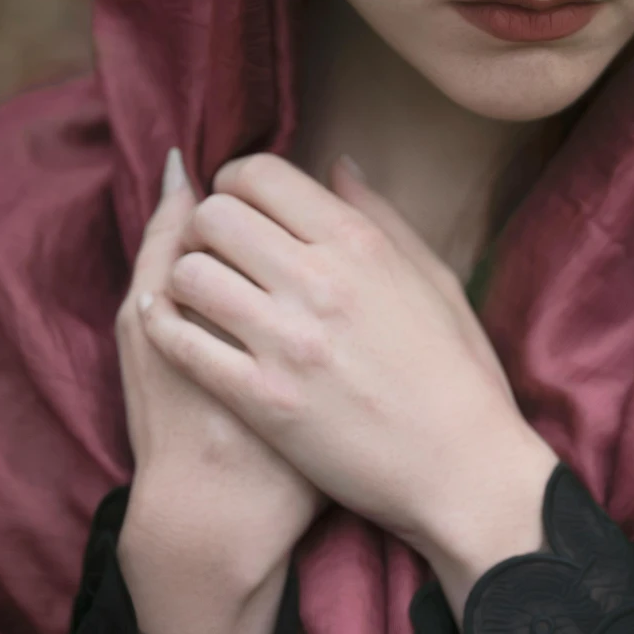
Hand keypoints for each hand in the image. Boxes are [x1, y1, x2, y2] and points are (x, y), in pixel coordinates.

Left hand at [138, 152, 556, 611]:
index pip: (261, 174)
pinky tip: (179, 332)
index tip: (238, 209)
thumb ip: (382, 217)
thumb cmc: (459, 376)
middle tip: (215, 255)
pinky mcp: (263, 399)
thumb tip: (337, 164)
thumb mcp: (435, 280)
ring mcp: (288, 342)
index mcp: (360, 244)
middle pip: (213, 216)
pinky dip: (168, 330)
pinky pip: (183, 343)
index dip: (234, 183)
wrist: (464, 469)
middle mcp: (320, 282)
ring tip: (202, 300)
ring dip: (184, 281)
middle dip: (204, 229)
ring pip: (188, 274)